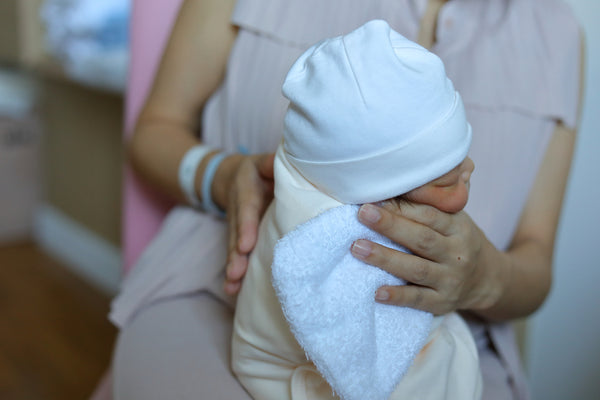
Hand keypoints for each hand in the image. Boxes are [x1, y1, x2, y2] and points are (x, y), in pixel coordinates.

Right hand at [216, 153, 274, 294]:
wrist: (231, 178)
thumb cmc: (257, 172)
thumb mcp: (262, 162)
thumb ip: (270, 163)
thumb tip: (281, 161)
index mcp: (247, 191)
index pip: (247, 209)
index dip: (246, 227)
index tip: (246, 245)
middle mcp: (240, 211)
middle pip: (236, 234)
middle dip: (236, 254)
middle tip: (237, 272)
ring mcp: (238, 228)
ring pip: (233, 248)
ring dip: (233, 267)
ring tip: (232, 285)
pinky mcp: (239, 239)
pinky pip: (235, 256)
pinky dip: (234, 274)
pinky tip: (233, 290)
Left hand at [351, 202, 502, 314]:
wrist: (487, 280)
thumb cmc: (458, 242)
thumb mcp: (454, 220)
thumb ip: (427, 206)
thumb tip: (388, 189)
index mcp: (458, 228)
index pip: (429, 215)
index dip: (400, 207)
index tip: (373, 199)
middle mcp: (456, 253)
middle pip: (421, 239)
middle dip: (390, 225)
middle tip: (363, 214)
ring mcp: (450, 280)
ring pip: (416, 269)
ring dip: (385, 258)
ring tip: (358, 248)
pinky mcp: (442, 303)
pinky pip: (418, 299)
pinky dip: (398, 296)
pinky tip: (376, 292)